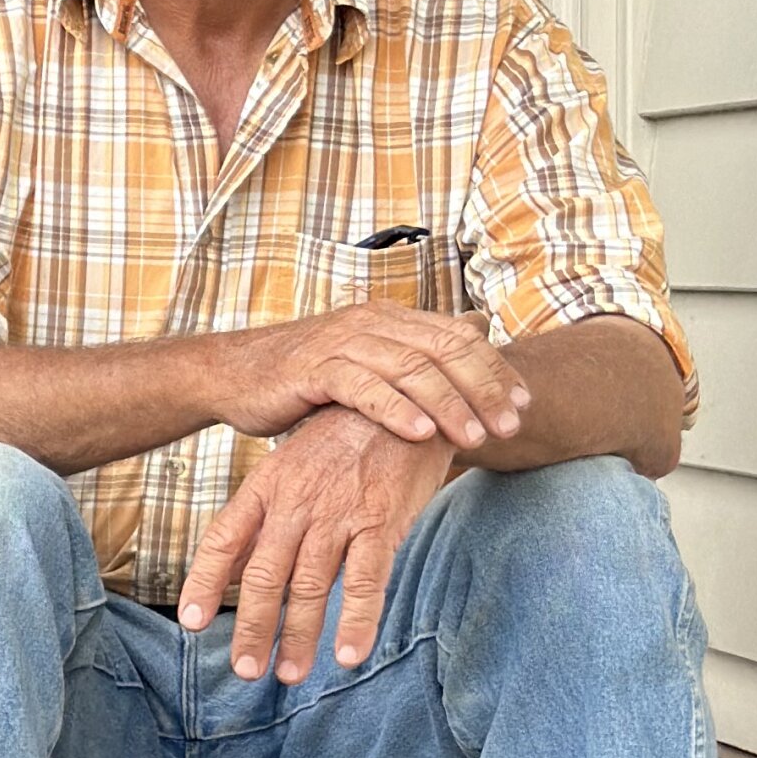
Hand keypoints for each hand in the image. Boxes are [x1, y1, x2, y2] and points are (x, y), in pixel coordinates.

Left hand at [178, 408, 452, 682]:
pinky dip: (356, 619)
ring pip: (309, 584)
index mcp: (267, 486)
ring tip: (288, 675)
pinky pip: (366, 579)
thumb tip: (226, 572)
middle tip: (244, 671)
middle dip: (252, 627)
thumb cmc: (343, 440)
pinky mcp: (381, 520)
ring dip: (298, 636)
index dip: (205, 581)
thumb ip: (260, 521)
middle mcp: (295, 501)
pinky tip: (348, 655)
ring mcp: (338, 511)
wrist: (405, 398)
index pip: (223, 539)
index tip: (192, 622)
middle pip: (264, 574)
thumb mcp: (290, 468)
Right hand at [214, 308, 528, 455]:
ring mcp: (342, 342)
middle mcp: (371, 323)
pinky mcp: (313, 369)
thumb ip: (408, 373)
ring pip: (410, 368)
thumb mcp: (363, 370)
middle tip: (510, 426)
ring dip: (448, 403)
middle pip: (444, 350)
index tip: (524, 405)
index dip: (496, 369)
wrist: (232, 374)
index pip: (458, 336)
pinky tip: (420, 433)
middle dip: (483, 388)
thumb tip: (465, 392)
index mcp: (389, 320)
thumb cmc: (303, 380)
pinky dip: (396, 410)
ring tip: (474, 437)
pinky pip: (363, 387)